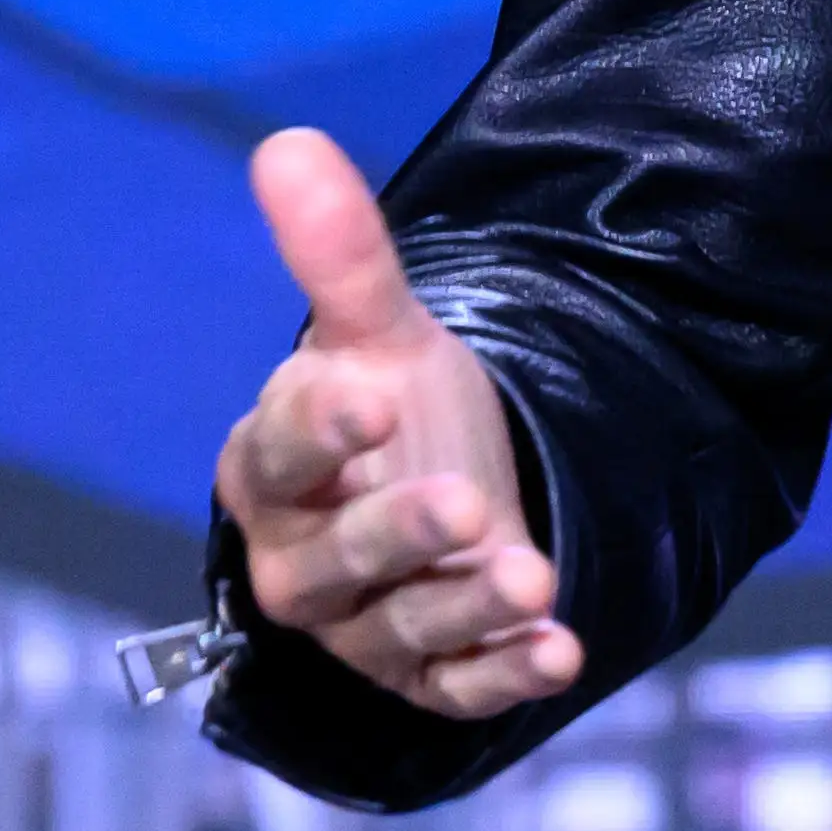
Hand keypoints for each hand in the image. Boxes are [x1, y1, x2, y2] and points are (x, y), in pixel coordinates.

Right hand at [212, 129, 584, 720]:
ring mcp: (366, 626)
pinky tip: (561, 650)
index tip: (368, 398)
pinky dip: (507, 675)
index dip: (319, 430)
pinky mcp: (428, 672)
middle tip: (464, 502)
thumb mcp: (378, 332)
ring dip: (469, 606)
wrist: (428, 495)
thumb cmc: (386, 413)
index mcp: (270, 473)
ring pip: (406, 628)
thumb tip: (288, 143)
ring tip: (533, 575)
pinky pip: (460, 688)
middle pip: (339, 558)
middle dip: (400, 534)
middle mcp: (303, 562)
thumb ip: (339, 255)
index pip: (279, 456)